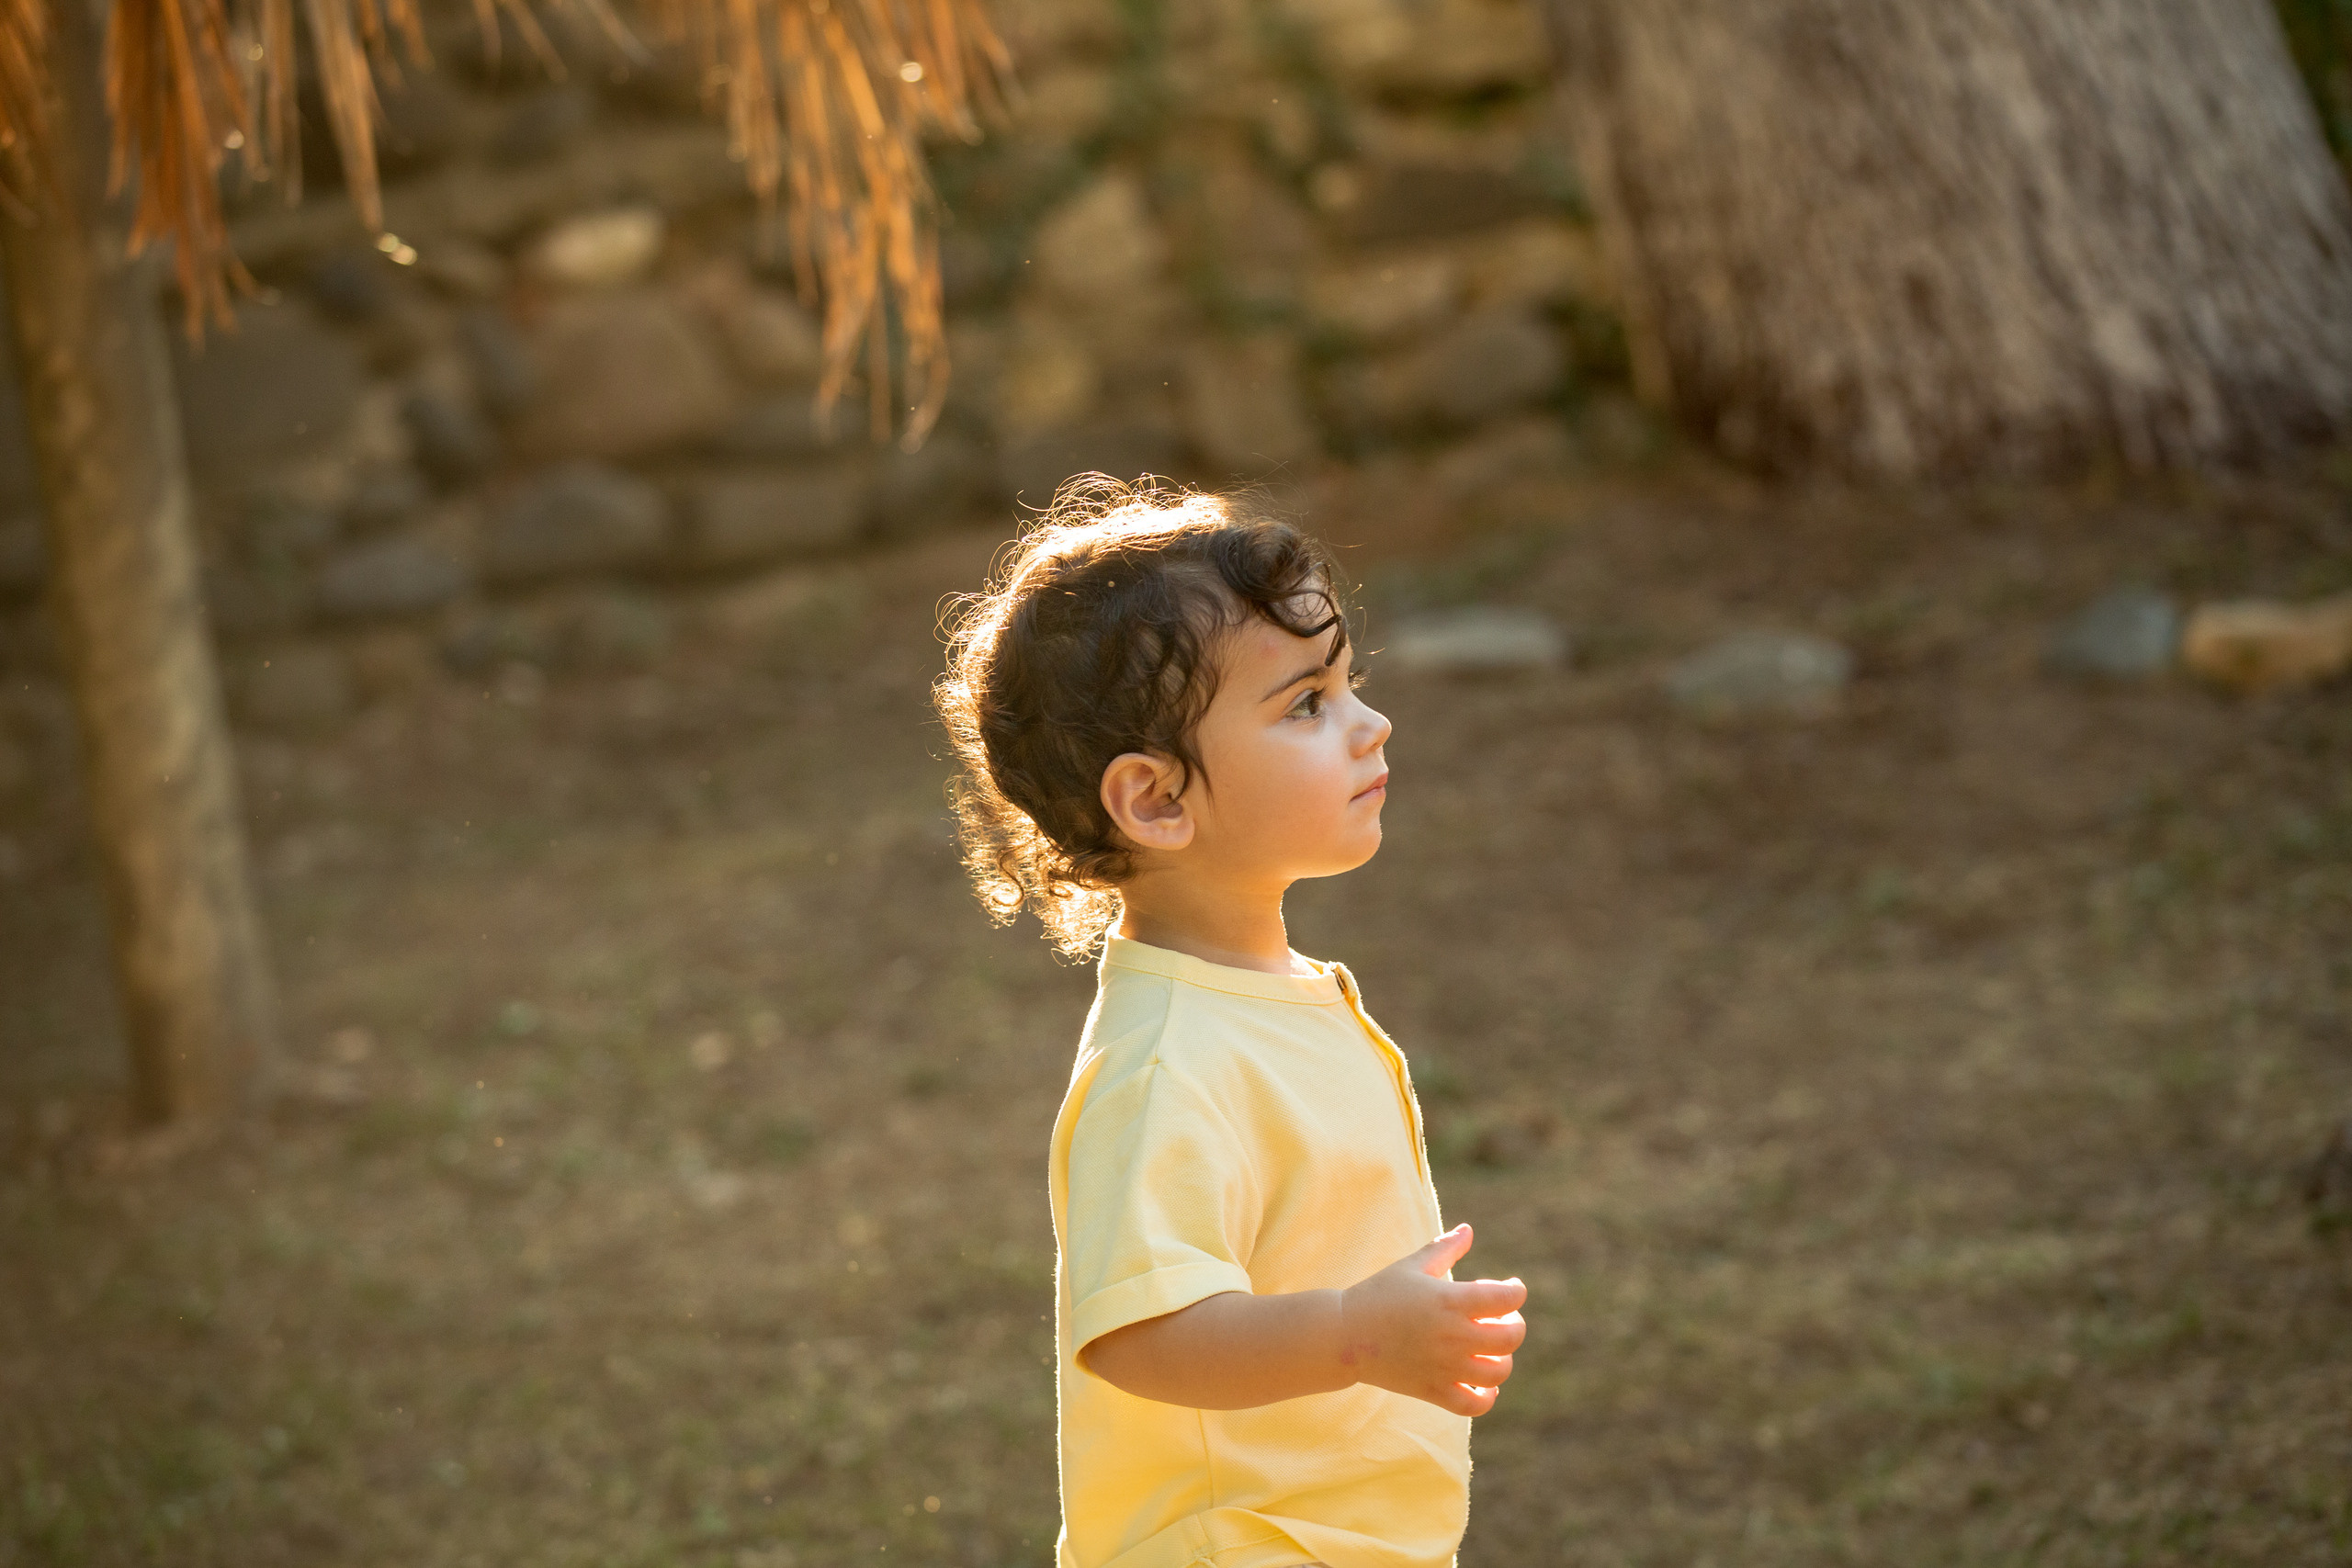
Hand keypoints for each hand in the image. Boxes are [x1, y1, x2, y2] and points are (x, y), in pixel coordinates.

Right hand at [1337, 1223, 1526, 1415]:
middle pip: (1511, 1338)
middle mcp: (1452, 1335)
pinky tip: (1483, 1384)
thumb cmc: (1379, 1293)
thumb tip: (1469, 1229)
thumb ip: (1445, 1248)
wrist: (1343, 1334)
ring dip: (1503, 1359)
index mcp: (1449, 1300)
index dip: (1516, 1291)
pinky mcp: (1432, 1390)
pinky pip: (1473, 1404)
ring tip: (1491, 1349)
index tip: (1510, 1288)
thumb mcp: (1412, 1265)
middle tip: (1502, 1318)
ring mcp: (1443, 1366)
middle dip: (1514, 1325)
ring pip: (1497, 1373)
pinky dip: (1487, 1396)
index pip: (1507, 1298)